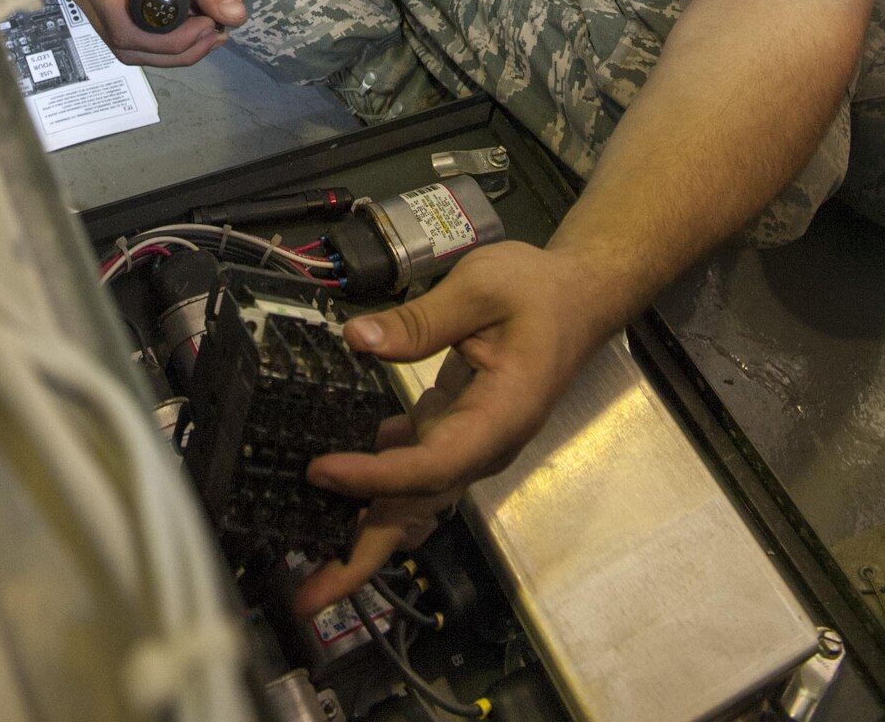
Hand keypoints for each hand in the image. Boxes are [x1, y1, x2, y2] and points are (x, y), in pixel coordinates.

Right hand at [71, 0, 246, 66]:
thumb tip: (234, 16)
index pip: (126, 31)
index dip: (172, 42)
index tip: (211, 27)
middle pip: (125, 42)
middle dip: (176, 47)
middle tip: (219, 30)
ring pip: (126, 37)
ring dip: (171, 41)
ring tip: (213, 24)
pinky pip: (126, 18)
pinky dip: (160, 26)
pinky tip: (195, 14)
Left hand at [291, 241, 608, 616]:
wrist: (579, 298)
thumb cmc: (539, 291)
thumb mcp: (482, 286)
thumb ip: (420, 320)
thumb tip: (357, 339)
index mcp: (499, 417)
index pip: (431, 464)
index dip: (376, 477)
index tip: (321, 472)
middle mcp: (484, 445)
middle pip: (418, 508)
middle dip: (361, 556)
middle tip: (305, 599)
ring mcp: (470, 442)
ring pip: (411, 498)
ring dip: (362, 530)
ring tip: (309, 564)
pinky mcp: (456, 429)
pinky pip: (411, 467)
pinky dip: (372, 482)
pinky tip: (332, 481)